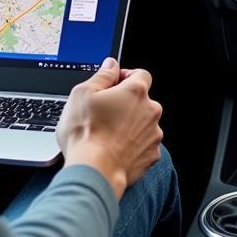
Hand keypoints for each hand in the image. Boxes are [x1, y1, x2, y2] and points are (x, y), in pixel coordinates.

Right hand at [58, 56, 163, 199]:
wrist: (94, 171)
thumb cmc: (86, 133)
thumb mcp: (83, 94)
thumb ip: (102, 75)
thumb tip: (111, 65)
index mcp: (136, 91)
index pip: (140, 74)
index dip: (126, 77)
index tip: (113, 85)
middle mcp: (151, 111)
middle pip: (142, 100)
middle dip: (126, 104)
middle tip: (104, 113)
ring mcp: (154, 134)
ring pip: (143, 123)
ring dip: (130, 125)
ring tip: (107, 135)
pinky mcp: (152, 155)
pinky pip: (144, 144)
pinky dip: (132, 145)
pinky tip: (115, 149)